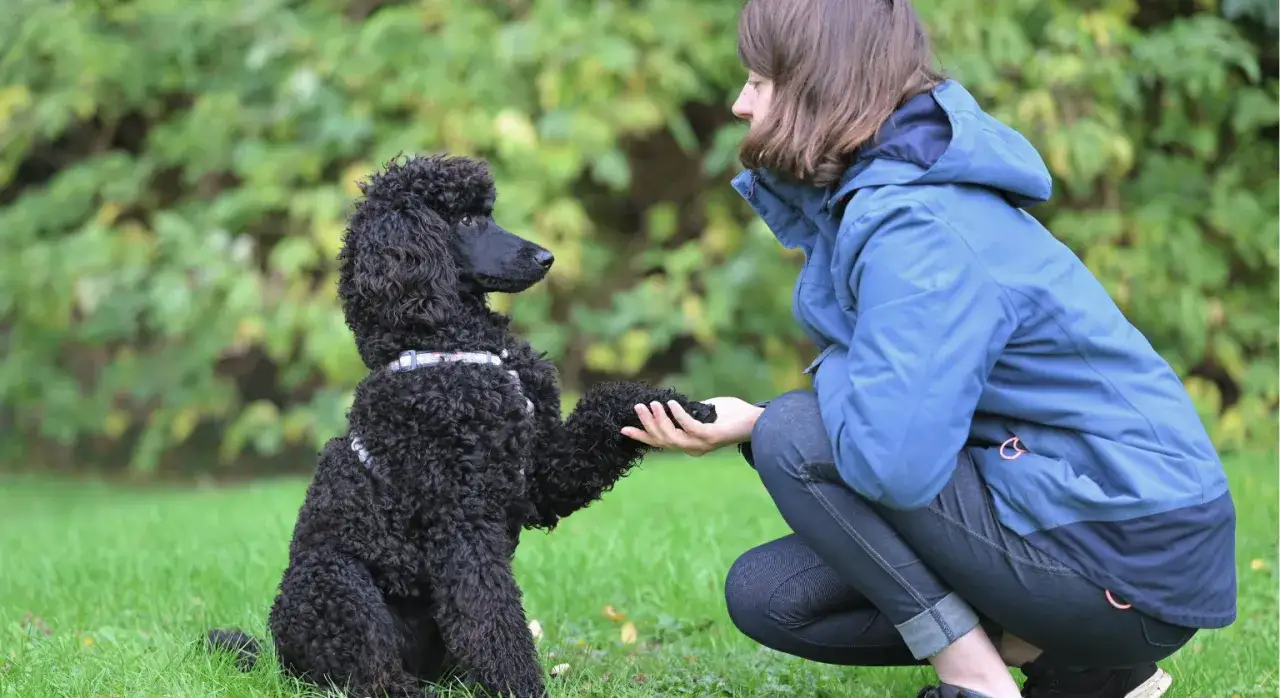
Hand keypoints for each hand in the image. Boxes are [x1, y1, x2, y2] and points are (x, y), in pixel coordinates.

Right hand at [620, 397, 763, 456]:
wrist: (758, 421)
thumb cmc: (732, 415)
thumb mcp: (704, 412)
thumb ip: (688, 411)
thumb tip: (672, 403)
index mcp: (689, 444)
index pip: (660, 442)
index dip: (642, 436)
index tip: (623, 428)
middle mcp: (693, 448)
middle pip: (662, 440)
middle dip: (647, 424)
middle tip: (637, 407)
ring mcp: (701, 444)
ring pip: (671, 436)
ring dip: (659, 420)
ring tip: (652, 404)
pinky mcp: (710, 436)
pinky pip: (689, 427)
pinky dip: (678, 415)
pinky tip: (671, 403)